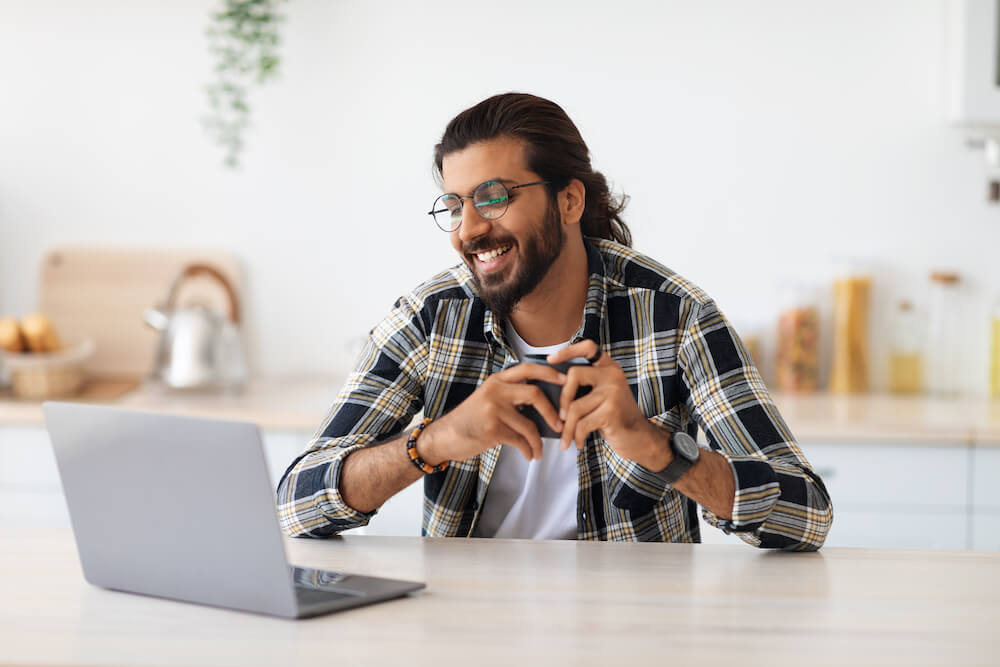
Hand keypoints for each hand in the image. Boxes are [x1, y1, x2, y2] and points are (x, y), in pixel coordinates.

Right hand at [419, 362, 565, 463]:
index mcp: (497, 381)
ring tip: (540, 451)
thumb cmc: (470, 420)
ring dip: (539, 441)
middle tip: (561, 423)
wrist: (444, 437)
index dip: (550, 372)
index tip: (566, 380)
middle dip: (552, 411)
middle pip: (535, 393)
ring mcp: (493, 409)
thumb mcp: (488, 400)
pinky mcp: (492, 429)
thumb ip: (511, 397)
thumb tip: (545, 406)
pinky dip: (529, 450)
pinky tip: (529, 455)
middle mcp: (496, 390)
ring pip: (529, 424)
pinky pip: (520, 440)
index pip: (528, 368)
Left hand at [546, 340, 667, 469]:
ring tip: (566, 439)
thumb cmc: (615, 418)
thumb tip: (552, 385)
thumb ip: (586, 386)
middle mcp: (612, 375)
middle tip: (560, 418)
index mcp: (609, 368)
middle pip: (574, 375)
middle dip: (562, 399)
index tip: (550, 359)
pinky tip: (579, 443)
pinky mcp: (611, 411)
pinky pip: (582, 424)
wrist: (640, 438)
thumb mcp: (603, 395)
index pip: (588, 347)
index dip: (567, 351)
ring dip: (567, 428)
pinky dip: (576, 436)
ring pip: (575, 406)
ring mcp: (613, 392)